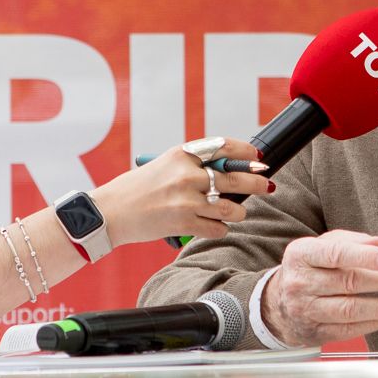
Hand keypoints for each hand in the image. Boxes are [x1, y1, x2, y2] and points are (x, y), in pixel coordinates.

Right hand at [90, 138, 269, 245]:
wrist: (111, 211)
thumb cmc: (139, 188)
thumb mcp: (166, 165)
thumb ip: (195, 165)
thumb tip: (233, 170)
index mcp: (182, 154)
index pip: (224, 148)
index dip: (246, 153)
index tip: (257, 158)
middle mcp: (185, 174)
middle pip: (235, 178)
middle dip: (256, 183)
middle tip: (266, 185)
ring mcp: (185, 200)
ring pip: (230, 207)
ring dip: (238, 211)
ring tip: (236, 212)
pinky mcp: (183, 223)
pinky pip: (216, 228)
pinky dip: (219, 229)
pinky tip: (213, 226)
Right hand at [260, 230, 377, 346]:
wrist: (279, 302)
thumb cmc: (310, 267)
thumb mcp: (323, 246)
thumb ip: (353, 241)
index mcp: (301, 254)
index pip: (334, 254)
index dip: (363, 257)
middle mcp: (300, 282)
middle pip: (347, 282)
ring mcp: (305, 310)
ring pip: (349, 310)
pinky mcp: (314, 332)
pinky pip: (348, 329)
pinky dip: (373, 323)